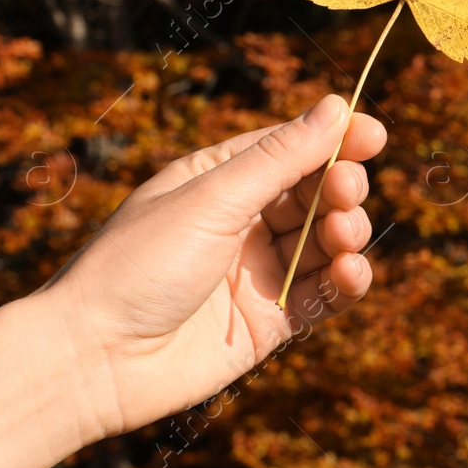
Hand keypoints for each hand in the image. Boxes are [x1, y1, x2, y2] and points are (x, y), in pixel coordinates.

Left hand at [43, 95, 385, 437]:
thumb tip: (337, 106)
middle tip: (345, 191)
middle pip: (315, 192)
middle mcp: (241, 222)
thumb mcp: (212, 199)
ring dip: (347, 232)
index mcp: (218, 181)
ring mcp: (257, 273)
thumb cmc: (137, 266)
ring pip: (325, 242)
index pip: (290, 148)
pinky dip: (347, 282)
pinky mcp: (270, 322)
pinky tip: (351, 272)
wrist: (92, 361)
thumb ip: (280, 157)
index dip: (335, 140)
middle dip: (340, 187)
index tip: (375, 136)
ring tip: (343, 236)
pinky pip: (324, 294)